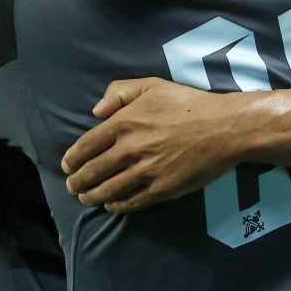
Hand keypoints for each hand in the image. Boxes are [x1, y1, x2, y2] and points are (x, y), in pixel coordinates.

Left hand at [61, 77, 242, 211]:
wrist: (223, 128)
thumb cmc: (187, 103)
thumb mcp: (152, 85)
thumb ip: (120, 92)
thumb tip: (96, 111)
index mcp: (124, 122)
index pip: (86, 145)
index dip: (72, 159)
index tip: (67, 166)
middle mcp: (130, 149)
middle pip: (93, 171)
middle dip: (78, 182)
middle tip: (72, 187)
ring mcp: (146, 172)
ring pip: (108, 190)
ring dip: (92, 196)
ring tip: (86, 198)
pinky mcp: (162, 190)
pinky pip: (132, 202)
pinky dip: (117, 205)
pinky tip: (111, 205)